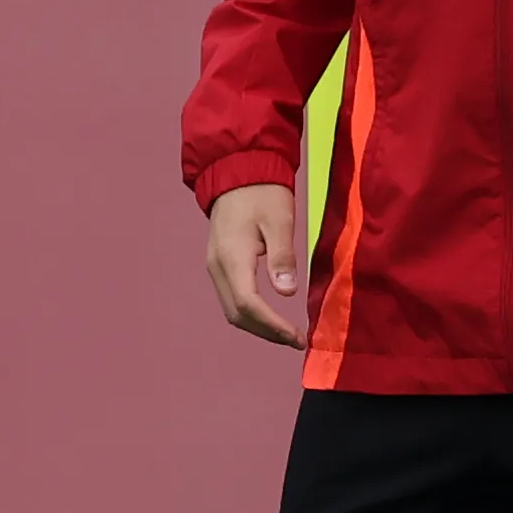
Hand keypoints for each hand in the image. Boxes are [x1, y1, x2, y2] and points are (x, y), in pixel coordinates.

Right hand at [204, 182, 305, 347]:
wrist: (237, 172)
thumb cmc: (262, 193)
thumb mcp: (279, 220)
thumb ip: (282, 257)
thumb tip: (287, 294)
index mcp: (232, 257)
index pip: (248, 304)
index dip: (273, 325)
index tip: (297, 336)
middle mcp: (217, 267)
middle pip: (237, 314)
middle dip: (267, 333)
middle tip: (297, 341)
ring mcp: (215, 267)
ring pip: (232, 310)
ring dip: (259, 327)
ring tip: (287, 334)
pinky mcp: (219, 265)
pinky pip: (232, 299)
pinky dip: (252, 314)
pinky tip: (272, 317)